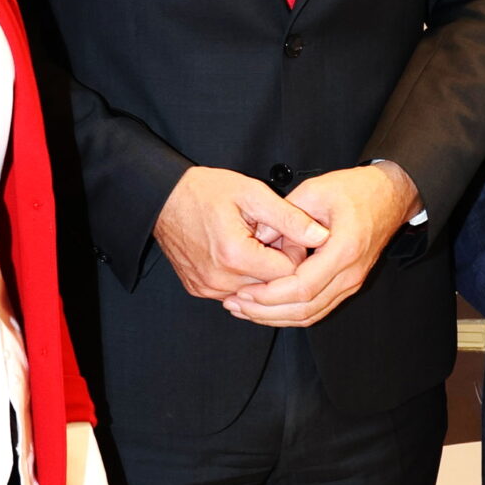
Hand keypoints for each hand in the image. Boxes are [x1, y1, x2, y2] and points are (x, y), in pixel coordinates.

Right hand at [154, 165, 325, 299]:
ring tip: (252, 244)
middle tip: (270, 237)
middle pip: (273, 288)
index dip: (295, 253)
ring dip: (261, 273)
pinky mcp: (199, 290)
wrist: (163, 198)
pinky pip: (235, 293)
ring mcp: (207, 289)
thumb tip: (321, 236)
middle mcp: (220, 280)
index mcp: (235, 256)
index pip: (289, 274)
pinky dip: (243, 278)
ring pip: (255, 294)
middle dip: (279, 265)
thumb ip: (290, 218)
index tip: (286, 234)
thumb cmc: (205, 191)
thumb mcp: (253, 194)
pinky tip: (237, 254)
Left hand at [223, 162, 417, 327]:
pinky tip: (266, 308)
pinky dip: (290, 313)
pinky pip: (317, 308)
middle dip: (266, 312)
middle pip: (305, 309)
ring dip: (275, 317)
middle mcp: (350, 274)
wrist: (389, 196)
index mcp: (344, 250)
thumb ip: (285, 216)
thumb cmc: (356, 190)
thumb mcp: (315, 191)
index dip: (270, 295)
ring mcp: (351, 283)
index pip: (303, 287)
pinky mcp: (347, 284)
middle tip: (235, 305)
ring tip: (244, 310)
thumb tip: (258, 238)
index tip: (244, 291)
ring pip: (311, 314)